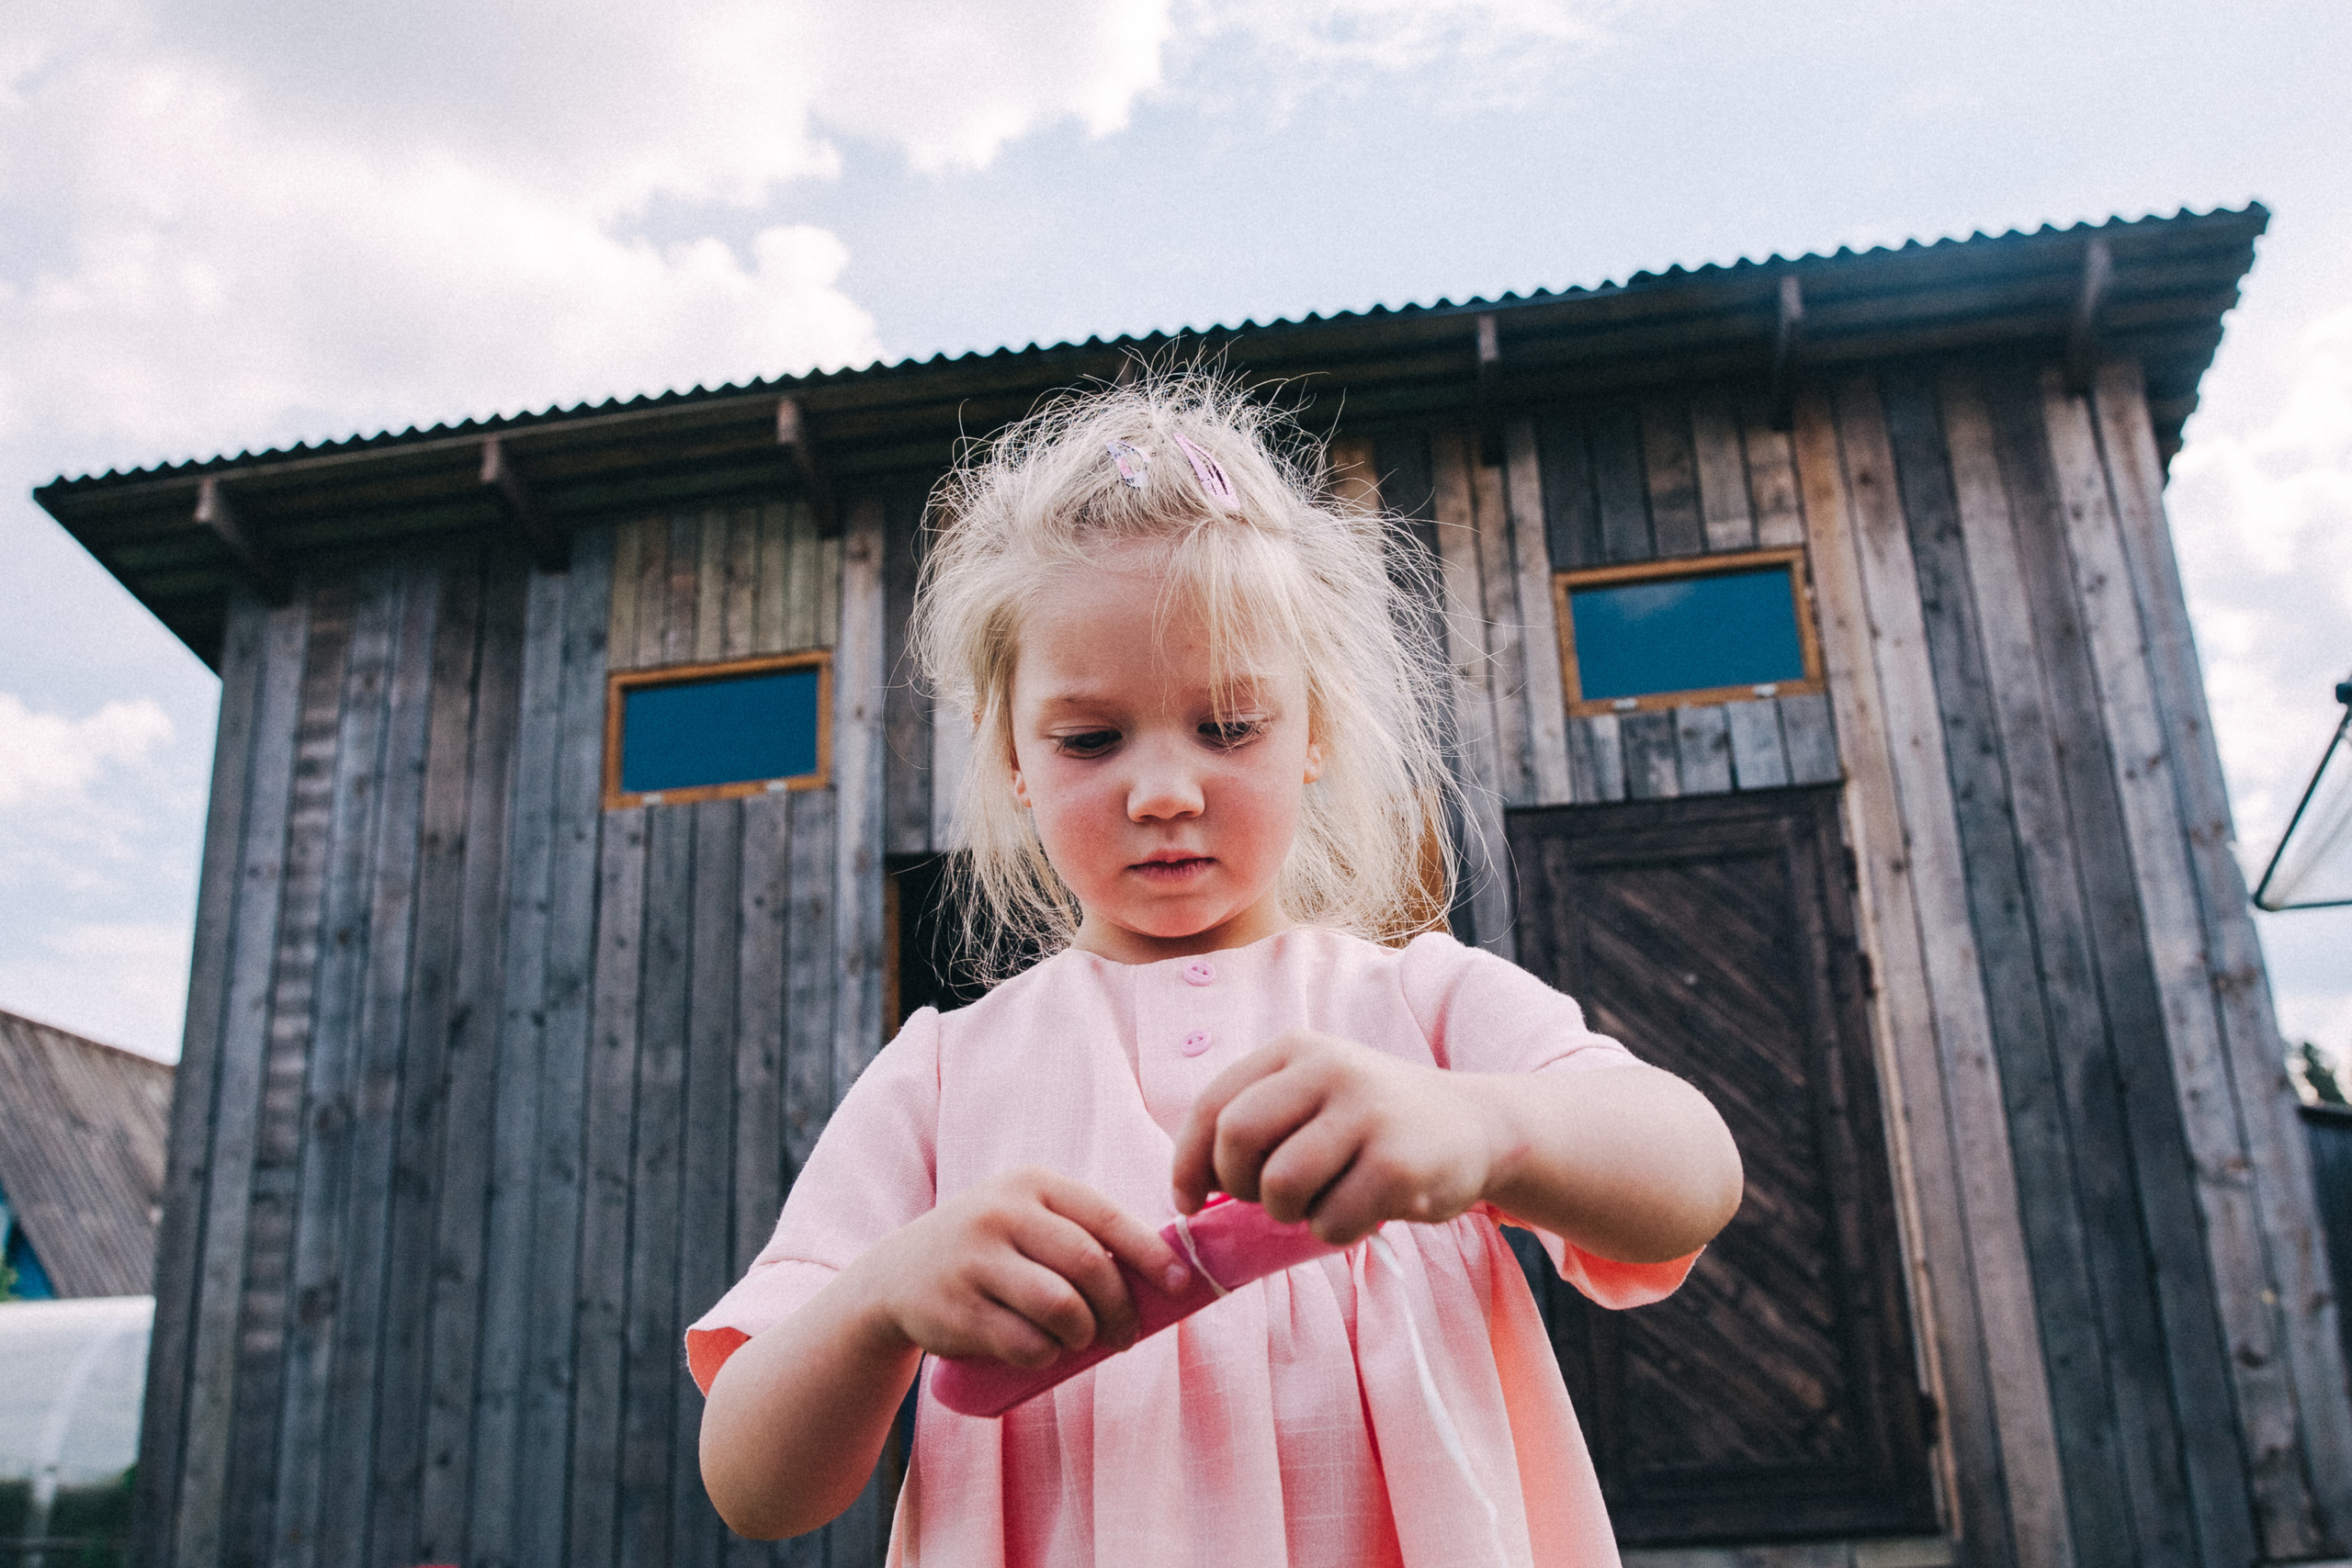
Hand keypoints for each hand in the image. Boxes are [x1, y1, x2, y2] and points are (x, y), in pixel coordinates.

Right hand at [845, 1166, 1187, 1369]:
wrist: (893, 1278)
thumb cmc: (986, 1252)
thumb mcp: (1024, 1221)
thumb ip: (1080, 1235)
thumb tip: (1165, 1275)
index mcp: (1031, 1185)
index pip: (1106, 1217)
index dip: (1150, 1253)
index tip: (1178, 1284)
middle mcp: (1001, 1213)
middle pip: (1089, 1265)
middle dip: (1121, 1308)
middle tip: (1127, 1335)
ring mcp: (974, 1260)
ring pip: (1061, 1307)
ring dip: (1084, 1335)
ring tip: (1080, 1341)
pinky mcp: (956, 1309)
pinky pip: (1025, 1343)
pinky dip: (1046, 1357)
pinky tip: (1042, 1353)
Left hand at [1169, 1031, 1504, 1245]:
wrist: (1477, 1126)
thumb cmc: (1375, 1122)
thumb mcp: (1315, 1097)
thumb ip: (1257, 1125)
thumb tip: (1188, 1191)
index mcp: (1297, 1051)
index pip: (1213, 1106)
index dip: (1188, 1162)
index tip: (1189, 1201)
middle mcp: (1329, 1070)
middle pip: (1237, 1138)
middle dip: (1236, 1186)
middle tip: (1268, 1200)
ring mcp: (1367, 1113)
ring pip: (1280, 1186)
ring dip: (1289, 1213)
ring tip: (1321, 1202)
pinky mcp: (1398, 1163)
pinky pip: (1330, 1221)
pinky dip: (1335, 1232)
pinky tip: (1363, 1211)